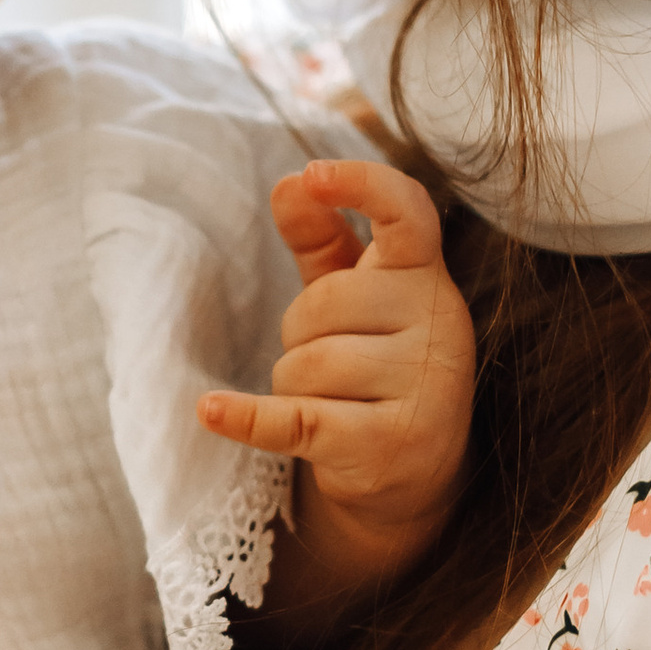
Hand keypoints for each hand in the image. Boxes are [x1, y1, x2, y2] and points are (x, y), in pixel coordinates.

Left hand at [200, 156, 474, 557]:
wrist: (414, 475)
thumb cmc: (377, 366)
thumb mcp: (356, 300)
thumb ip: (324, 241)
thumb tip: (290, 184)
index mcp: (427, 279)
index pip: (408, 213)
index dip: (363, 184)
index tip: (314, 174)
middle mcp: (439, 328)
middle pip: (323, 302)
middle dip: (302, 332)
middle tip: (330, 360)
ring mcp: (421, 390)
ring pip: (305, 364)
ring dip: (293, 385)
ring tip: (331, 402)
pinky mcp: (384, 444)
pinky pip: (294, 418)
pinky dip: (246, 418)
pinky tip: (211, 411)